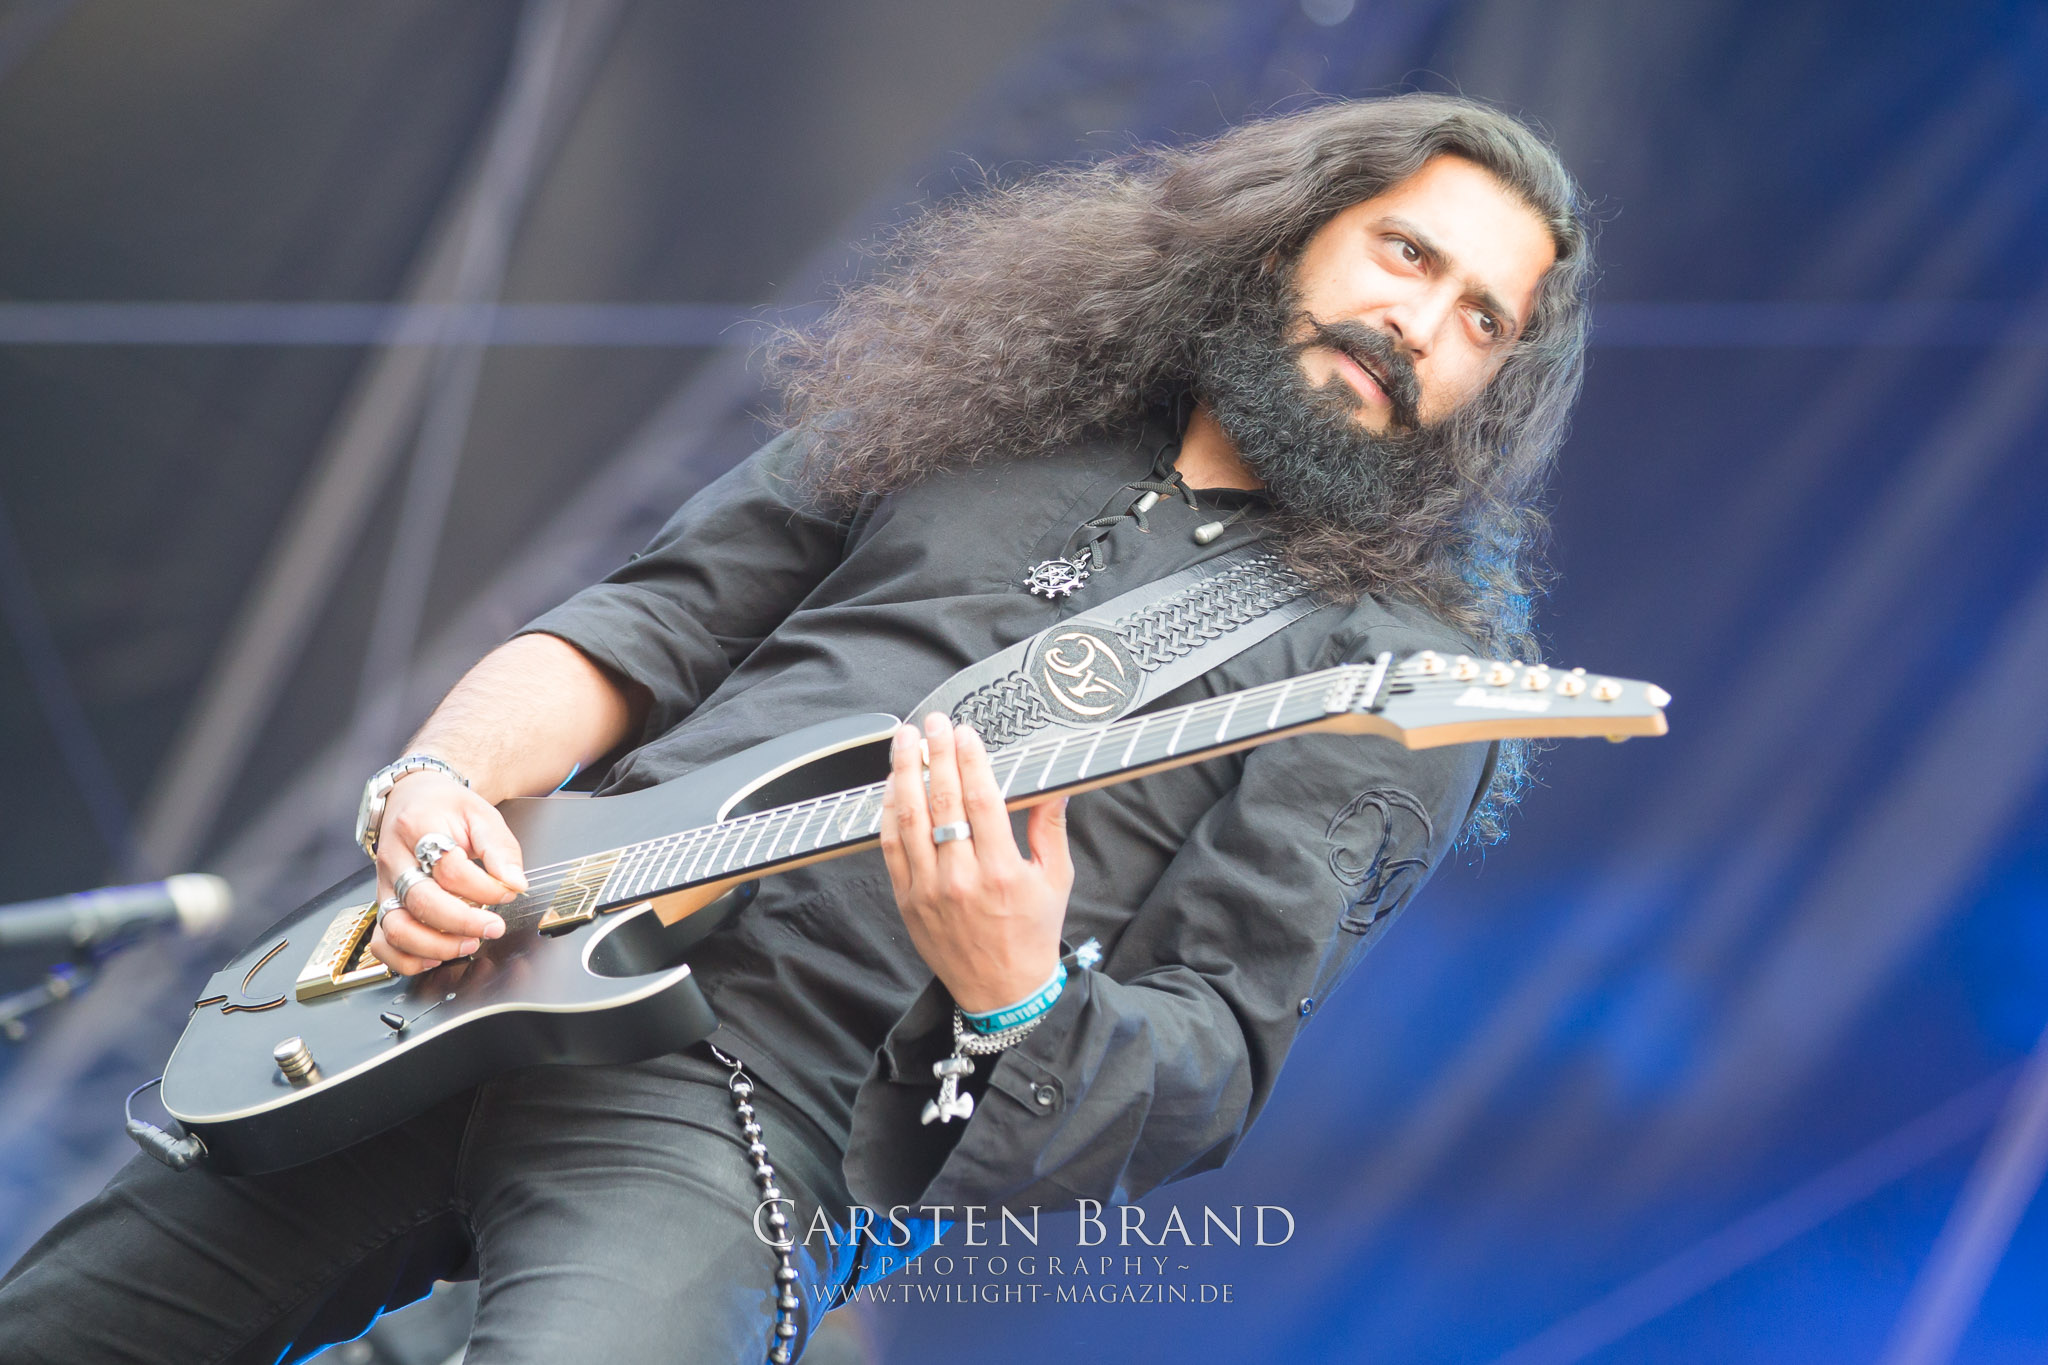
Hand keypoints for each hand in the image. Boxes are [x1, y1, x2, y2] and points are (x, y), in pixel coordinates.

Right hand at [368, 771, 528, 974]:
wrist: (413, 799)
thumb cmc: (446, 808)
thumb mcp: (482, 816)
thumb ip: (500, 850)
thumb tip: (515, 883)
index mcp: (419, 828)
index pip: (450, 868)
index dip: (484, 887)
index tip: (508, 891)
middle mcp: (395, 859)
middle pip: (421, 901)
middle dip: (462, 922)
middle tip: (493, 927)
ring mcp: (385, 885)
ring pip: (396, 927)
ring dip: (435, 945)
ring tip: (468, 944)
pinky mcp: (382, 905)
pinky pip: (382, 942)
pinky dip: (406, 959)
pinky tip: (435, 956)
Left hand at [878, 712, 1071, 1012]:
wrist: (1002, 991)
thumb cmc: (1032, 934)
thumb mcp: (1056, 879)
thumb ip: (1050, 827)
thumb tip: (1055, 783)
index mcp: (1002, 872)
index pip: (981, 800)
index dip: (970, 760)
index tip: (965, 733)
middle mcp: (961, 879)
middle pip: (942, 802)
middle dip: (936, 754)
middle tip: (933, 723)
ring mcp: (929, 890)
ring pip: (909, 819)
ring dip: (904, 773)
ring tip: (906, 741)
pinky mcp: (907, 899)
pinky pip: (891, 847)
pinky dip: (889, 811)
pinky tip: (894, 785)